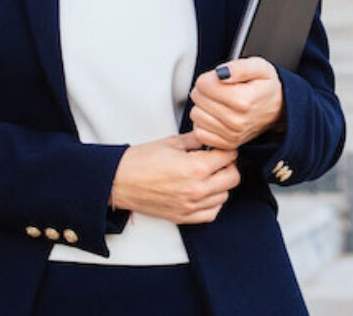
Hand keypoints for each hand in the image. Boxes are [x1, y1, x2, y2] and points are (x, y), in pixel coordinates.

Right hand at [109, 132, 240, 224]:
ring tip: (209, 174)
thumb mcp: (172, 142)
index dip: (227, 148)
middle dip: (228, 165)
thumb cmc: (142, 160)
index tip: (222, 145)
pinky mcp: (184, 217)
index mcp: (196, 167)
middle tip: (218, 158)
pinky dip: (213, 202)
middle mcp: (197, 189)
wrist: (120, 181)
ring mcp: (191, 206)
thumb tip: (210, 135)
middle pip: (233, 178)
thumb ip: (196, 139)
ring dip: (221, 184)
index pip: (228, 156)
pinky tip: (204, 192)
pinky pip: (211, 213)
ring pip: (225, 196)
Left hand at [189, 57, 284, 149]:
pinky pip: (199, 132)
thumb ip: (239, 67)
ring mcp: (232, 135)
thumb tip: (220, 73)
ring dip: (203, 106)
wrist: (280, 110)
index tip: (220, 79)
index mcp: (243, 100)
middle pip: (198, 98)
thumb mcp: (259, 67)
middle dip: (205, 90)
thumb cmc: (267, 87)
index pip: (203, 84)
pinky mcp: (227, 144)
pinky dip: (204, 123)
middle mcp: (237, 121)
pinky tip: (215, 115)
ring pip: (196, 115)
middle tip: (221, 89)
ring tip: (219, 102)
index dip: (209, 77)